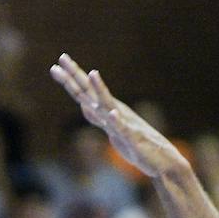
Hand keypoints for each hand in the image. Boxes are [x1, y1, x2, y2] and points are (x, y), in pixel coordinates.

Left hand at [50, 54, 187, 178]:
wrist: (160, 160)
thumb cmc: (135, 144)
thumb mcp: (111, 129)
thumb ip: (98, 117)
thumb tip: (83, 106)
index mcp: (108, 110)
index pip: (85, 92)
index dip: (71, 78)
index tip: (57, 63)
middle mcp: (114, 112)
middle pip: (90, 92)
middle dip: (76, 75)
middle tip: (62, 57)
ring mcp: (123, 123)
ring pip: (108, 105)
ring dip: (100, 90)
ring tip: (93, 73)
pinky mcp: (133, 138)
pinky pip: (123, 129)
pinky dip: (117, 121)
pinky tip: (112, 113)